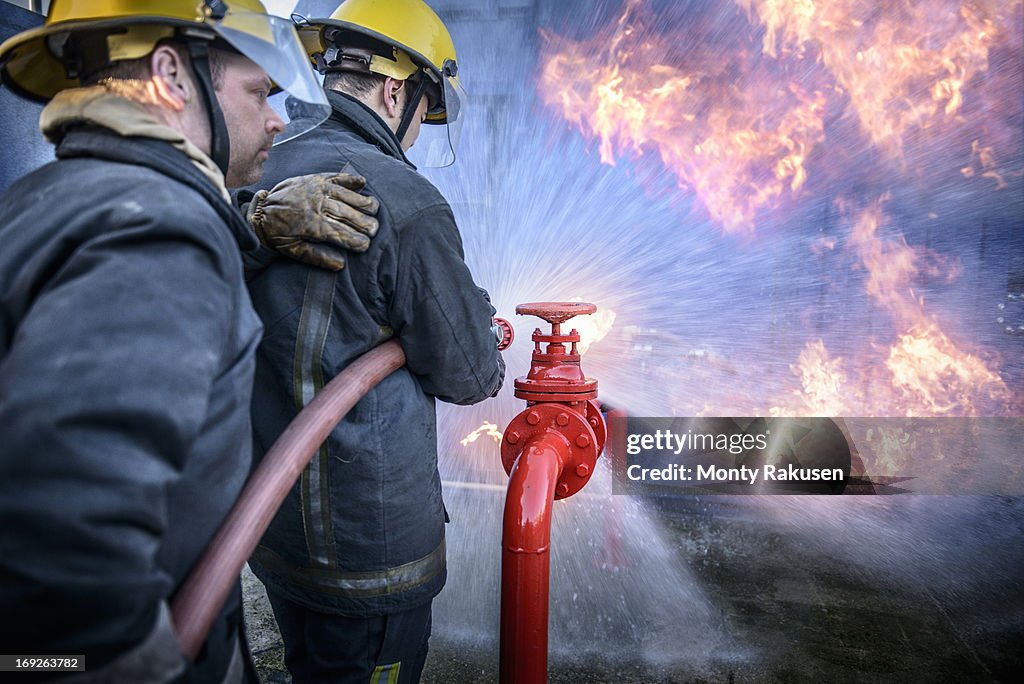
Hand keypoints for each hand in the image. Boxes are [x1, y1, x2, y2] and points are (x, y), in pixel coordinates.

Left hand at [247, 172, 379, 270]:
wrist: (261, 209)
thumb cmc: (278, 233)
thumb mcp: (292, 250)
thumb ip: (316, 257)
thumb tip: (340, 265)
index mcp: (311, 225)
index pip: (340, 234)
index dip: (356, 240)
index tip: (365, 245)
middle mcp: (317, 205)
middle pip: (348, 214)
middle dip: (365, 223)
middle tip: (375, 230)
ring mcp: (317, 190)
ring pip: (347, 195)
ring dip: (363, 202)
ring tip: (374, 209)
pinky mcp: (315, 179)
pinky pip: (337, 177)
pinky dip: (351, 179)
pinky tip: (363, 183)